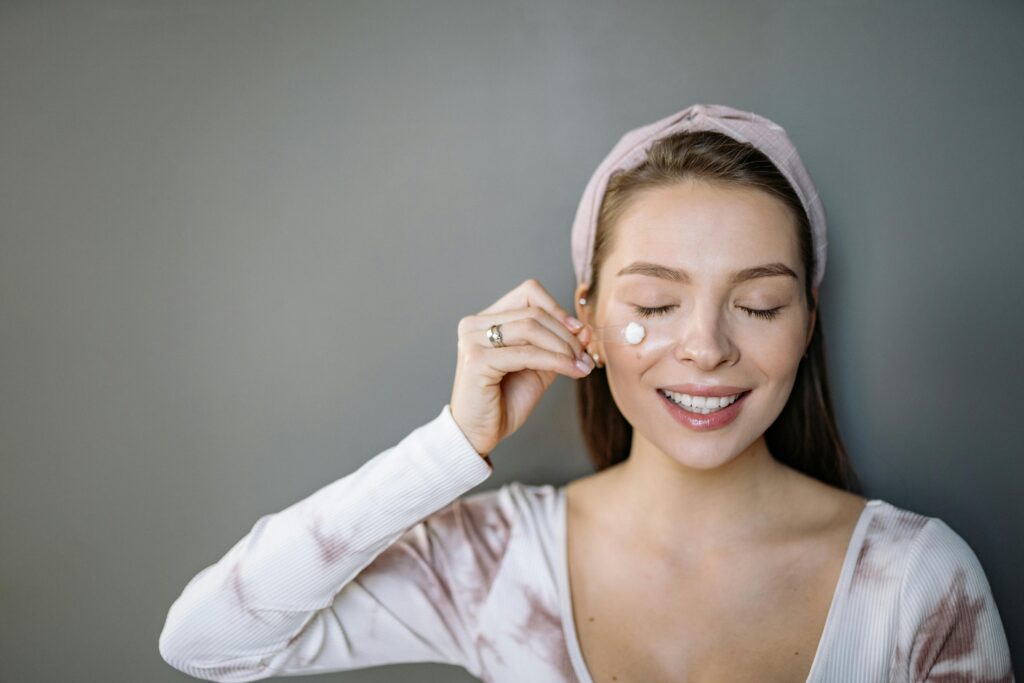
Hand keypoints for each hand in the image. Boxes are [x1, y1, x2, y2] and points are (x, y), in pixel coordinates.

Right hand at [449, 278, 593, 456]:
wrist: (479, 434)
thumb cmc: (504, 401)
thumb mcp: (538, 367)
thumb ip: (556, 345)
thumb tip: (584, 329)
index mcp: (486, 319)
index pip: (529, 293)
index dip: (558, 309)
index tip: (579, 331)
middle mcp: (474, 324)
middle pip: (534, 312)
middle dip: (567, 335)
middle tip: (585, 356)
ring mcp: (472, 340)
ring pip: (532, 328)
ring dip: (564, 347)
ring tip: (580, 365)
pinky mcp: (477, 360)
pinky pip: (527, 353)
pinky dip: (556, 361)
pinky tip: (572, 371)